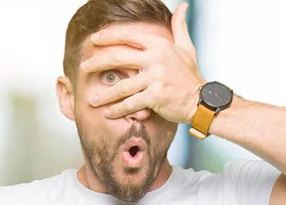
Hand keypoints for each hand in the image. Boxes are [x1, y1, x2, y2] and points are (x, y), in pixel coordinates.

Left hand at [80, 2, 204, 123]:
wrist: (201, 101)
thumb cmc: (191, 76)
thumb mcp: (186, 48)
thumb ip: (180, 26)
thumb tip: (183, 6)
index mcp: (159, 45)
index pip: (128, 35)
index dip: (108, 36)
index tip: (94, 41)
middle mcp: (156, 59)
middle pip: (118, 57)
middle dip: (97, 62)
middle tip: (84, 67)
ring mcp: (155, 78)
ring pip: (122, 85)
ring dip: (104, 94)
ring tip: (92, 99)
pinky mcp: (156, 97)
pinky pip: (131, 103)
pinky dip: (117, 110)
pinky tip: (107, 114)